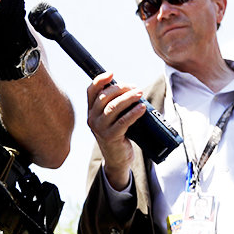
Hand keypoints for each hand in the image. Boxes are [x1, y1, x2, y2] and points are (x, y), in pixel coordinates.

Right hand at [87, 72, 143, 190]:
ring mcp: (100, 128)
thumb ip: (114, 105)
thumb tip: (130, 89)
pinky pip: (123, 121)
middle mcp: (92, 119)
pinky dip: (133, 113)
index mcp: (91, 111)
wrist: (117, 159)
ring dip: (128, 98)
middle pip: (105, 97)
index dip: (100, 80)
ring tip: (140, 94)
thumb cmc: (118, 135)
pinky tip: (142, 108)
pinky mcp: (110, 137)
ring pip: (113, 107)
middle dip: (121, 89)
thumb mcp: (112, 119)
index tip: (112, 73)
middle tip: (135, 88)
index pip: (91, 91)